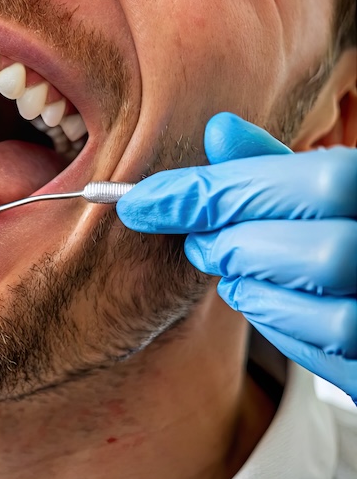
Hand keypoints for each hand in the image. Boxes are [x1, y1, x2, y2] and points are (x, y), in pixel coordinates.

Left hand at [116, 113, 355, 399]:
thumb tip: (218, 130)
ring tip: (238, 273)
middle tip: (202, 243)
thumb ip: (272, 165)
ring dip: (251, 286)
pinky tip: (270, 302)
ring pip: (304, 308)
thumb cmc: (345, 225)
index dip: (211, 191)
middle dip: (231, 245)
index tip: (141, 202)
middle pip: (301, 250)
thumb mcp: (322, 186)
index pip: (303, 182)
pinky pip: (324, 347)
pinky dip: (280, 322)